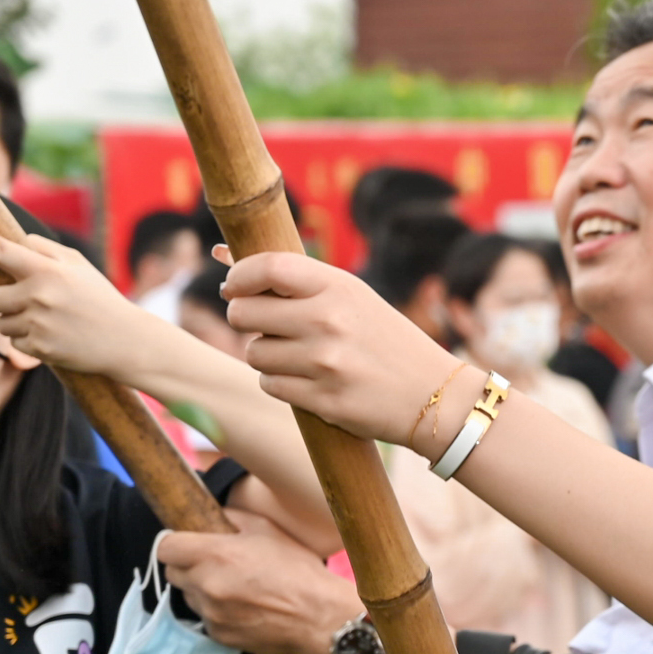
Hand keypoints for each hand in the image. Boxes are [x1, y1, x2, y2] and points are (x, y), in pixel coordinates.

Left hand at [0, 228, 147, 376]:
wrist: (126, 341)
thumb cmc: (100, 299)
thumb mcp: (78, 266)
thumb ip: (45, 250)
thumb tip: (13, 242)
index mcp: (48, 269)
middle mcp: (39, 295)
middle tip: (23, 301)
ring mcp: (37, 324)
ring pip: (0, 323)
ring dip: (16, 322)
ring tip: (48, 322)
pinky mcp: (39, 350)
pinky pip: (15, 344)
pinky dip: (28, 341)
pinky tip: (53, 338)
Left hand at [159, 515, 358, 653]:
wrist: (318, 616)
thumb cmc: (298, 569)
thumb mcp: (267, 530)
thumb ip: (232, 518)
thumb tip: (214, 514)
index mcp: (215, 554)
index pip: (165, 548)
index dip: (174, 542)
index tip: (186, 542)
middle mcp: (206, 585)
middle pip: (172, 573)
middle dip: (188, 566)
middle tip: (213, 563)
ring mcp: (211, 614)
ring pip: (189, 597)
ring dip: (202, 590)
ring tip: (234, 586)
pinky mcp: (219, 635)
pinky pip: (206, 619)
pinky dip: (217, 611)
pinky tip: (243, 607)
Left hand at [222, 252, 466, 450]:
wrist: (433, 394)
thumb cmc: (384, 338)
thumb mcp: (350, 297)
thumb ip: (291, 279)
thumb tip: (219, 253)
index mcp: (338, 287)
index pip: (266, 267)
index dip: (238, 276)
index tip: (234, 286)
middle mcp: (329, 321)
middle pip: (244, 313)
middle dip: (244, 319)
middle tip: (264, 324)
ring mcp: (326, 363)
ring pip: (253, 353)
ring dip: (264, 355)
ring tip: (295, 355)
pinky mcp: (323, 401)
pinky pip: (269, 385)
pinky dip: (278, 382)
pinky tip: (306, 379)